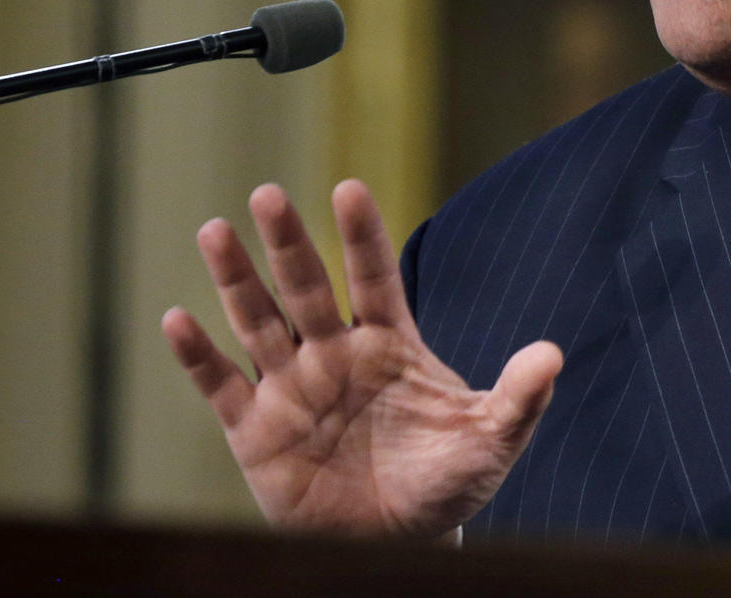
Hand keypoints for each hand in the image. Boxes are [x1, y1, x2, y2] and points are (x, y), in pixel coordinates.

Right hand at [161, 180, 561, 538]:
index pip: (374, 277)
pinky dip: (198, 356)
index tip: (349, 189)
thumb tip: (552, 354)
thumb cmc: (447, 481)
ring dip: (236, 280)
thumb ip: (520, 397)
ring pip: (257, 323)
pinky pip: (221, 386)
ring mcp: (292, 388)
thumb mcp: (492, 439)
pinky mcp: (255, 432)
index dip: (361, 236)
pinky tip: (178, 321)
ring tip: (214, 230)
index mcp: (391, 343)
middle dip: (288, 243)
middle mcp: (335, 353)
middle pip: (307, 287)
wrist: (399, 542)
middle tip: (267, 193)